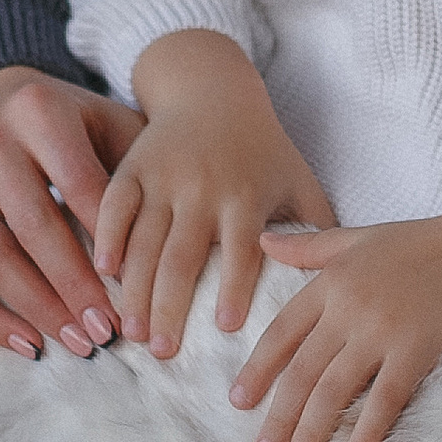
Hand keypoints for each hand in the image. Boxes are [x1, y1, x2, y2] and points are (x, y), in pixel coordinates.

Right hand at [0, 68, 140, 357]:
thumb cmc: (70, 126)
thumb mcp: (108, 124)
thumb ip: (137, 171)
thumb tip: (171, 244)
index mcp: (38, 110)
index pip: (78, 185)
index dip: (110, 241)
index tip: (139, 289)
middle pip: (33, 227)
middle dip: (75, 287)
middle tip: (110, 331)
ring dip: (38, 309)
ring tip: (79, 343)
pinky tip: (29, 344)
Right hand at [94, 31, 337, 353]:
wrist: (213, 90)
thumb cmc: (263, 150)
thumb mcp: (298, 181)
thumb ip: (317, 230)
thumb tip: (338, 286)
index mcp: (246, 195)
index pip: (242, 249)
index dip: (236, 287)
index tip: (228, 328)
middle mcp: (203, 188)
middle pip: (182, 256)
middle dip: (169, 306)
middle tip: (163, 352)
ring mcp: (164, 176)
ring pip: (143, 240)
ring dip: (135, 288)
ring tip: (130, 332)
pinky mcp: (133, 166)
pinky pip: (114, 205)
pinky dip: (107, 237)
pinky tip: (104, 273)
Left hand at [229, 196, 441, 441]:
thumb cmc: (421, 243)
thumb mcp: (356, 237)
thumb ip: (308, 247)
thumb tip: (262, 242)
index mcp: (331, 283)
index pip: (283, 332)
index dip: (259, 369)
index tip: (239, 402)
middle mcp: (349, 309)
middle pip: (303, 371)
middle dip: (280, 416)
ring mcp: (382, 331)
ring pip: (335, 389)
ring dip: (312, 430)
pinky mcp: (416, 350)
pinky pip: (386, 397)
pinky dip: (369, 428)